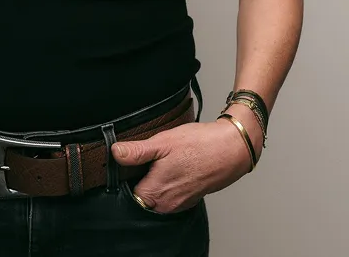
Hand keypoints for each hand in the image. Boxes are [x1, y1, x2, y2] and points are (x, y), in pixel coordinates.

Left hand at [111, 117, 255, 213]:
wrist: (231, 149)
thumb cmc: (199, 145)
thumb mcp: (163, 142)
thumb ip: (137, 151)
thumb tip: (116, 153)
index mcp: (155, 194)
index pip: (127, 191)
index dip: (127, 174)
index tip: (132, 160)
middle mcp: (166, 205)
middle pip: (141, 194)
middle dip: (142, 176)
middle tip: (152, 156)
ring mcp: (179, 203)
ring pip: (157, 193)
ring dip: (157, 177)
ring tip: (166, 158)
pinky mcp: (189, 198)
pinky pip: (171, 192)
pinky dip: (171, 179)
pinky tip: (177, 164)